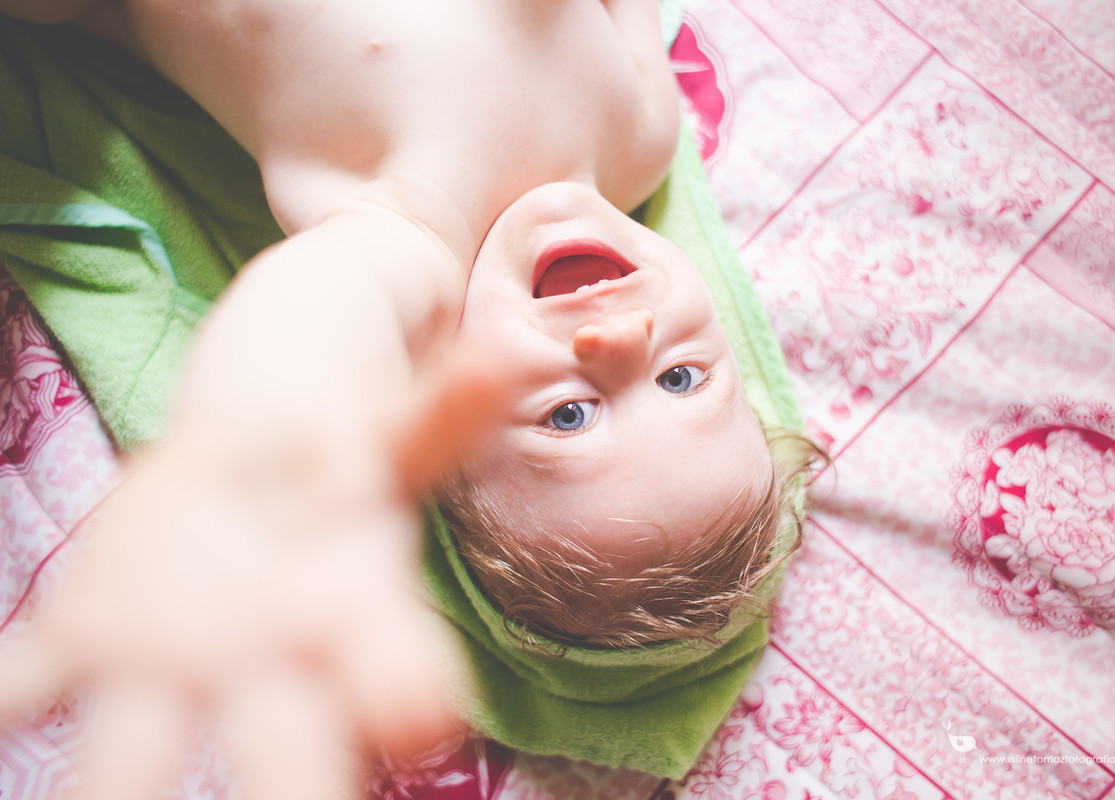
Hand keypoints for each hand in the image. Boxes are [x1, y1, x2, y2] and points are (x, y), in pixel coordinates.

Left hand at [0, 345, 510, 799]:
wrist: (254, 463)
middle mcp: (265, 665)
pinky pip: (28, 680)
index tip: (416, 725)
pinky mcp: (86, 637)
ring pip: (135, 751)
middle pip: (280, 753)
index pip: (393, 674)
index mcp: (353, 618)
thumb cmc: (341, 462)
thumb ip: (447, 411)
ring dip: (109, 787)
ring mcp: (166, 662)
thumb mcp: (394, 438)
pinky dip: (9, 695)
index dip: (399, 697)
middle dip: (283, 792)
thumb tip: (515, 354)